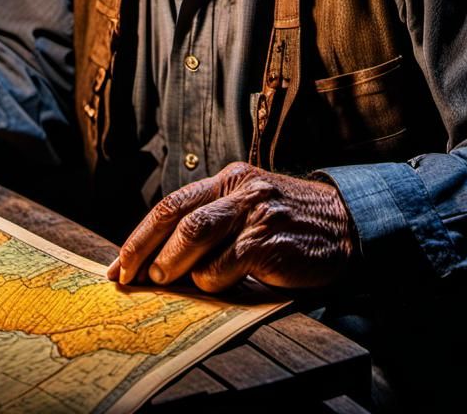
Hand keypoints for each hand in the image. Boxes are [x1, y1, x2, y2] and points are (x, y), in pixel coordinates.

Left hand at [107, 161, 353, 292]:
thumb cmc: (291, 225)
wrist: (348, 225)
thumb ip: (214, 223)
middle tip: (128, 276)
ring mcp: (255, 213)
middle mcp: (239, 189)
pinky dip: (213, 280)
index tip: (118, 264)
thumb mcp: (250, 209)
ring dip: (172, 262)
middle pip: (176, 215)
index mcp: (228, 180)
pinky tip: (217, 287)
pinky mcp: (270, 240)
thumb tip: (161, 259)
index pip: (172, 204)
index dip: (140, 235)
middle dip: (143, 248)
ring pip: (195, 233)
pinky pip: (227, 263)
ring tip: (162, 280)